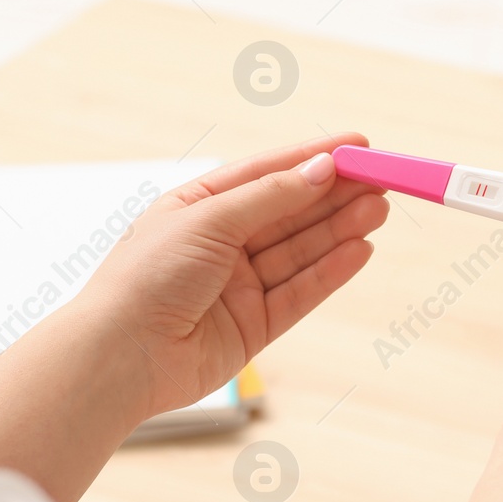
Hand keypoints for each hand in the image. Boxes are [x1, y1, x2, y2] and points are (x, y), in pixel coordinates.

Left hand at [76, 134, 389, 418]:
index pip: (266, 173)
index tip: (358, 145)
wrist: (121, 356)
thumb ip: (270, 197)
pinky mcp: (253, 326)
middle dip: (336, 194)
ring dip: (340, 229)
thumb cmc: (145, 277)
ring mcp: (238, 286)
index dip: (313, 158)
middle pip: (290, 212)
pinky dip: (331, 271)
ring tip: (379, 209)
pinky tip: (360, 249)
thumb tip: (321, 170)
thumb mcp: (208, 219)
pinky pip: (300, 292)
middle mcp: (221, 243)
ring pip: (301, 251)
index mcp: (199, 206)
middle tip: (382, 178)